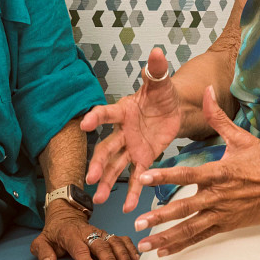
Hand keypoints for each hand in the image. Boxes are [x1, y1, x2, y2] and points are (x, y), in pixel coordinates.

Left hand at [31, 204, 138, 259]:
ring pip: (113, 241)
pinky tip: (136, 258)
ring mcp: (99, 232)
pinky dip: (129, 247)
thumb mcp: (41, 241)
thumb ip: (42, 252)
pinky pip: (121, 238)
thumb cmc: (54, 233)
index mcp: (70, 235)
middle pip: (100, 245)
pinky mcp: (107, 233)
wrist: (65, 215)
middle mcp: (87, 233)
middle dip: (110, 259)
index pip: (79, 249)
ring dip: (122, 254)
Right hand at [81, 45, 187, 212]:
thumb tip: (157, 52)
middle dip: (98, 163)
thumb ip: (157, 69)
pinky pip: (137, 176)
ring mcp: (131, 147)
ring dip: (107, 183)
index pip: (107, 113)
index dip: (97, 118)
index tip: (86, 124)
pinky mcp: (144, 158)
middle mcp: (123, 131)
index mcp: (124, 110)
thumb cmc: (161, 94)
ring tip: (96, 199)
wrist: (172, 109)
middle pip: (107, 148)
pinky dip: (133, 191)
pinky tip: (129, 207)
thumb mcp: (161, 82)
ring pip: (116, 166)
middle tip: (90, 177)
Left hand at [130, 89, 259, 255]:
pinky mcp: (229, 225)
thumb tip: (205, 91)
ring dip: (167, 237)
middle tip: (137, 223)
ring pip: (190, 228)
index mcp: (220, 172)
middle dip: (159, 217)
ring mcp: (224, 214)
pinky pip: (202, 236)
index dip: (164, 177)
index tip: (144, 178)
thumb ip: (218, 118)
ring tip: (145, 245)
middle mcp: (219, 196)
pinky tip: (165, 251)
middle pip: (184, 208)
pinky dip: (183, 244)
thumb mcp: (243, 137)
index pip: (187, 175)